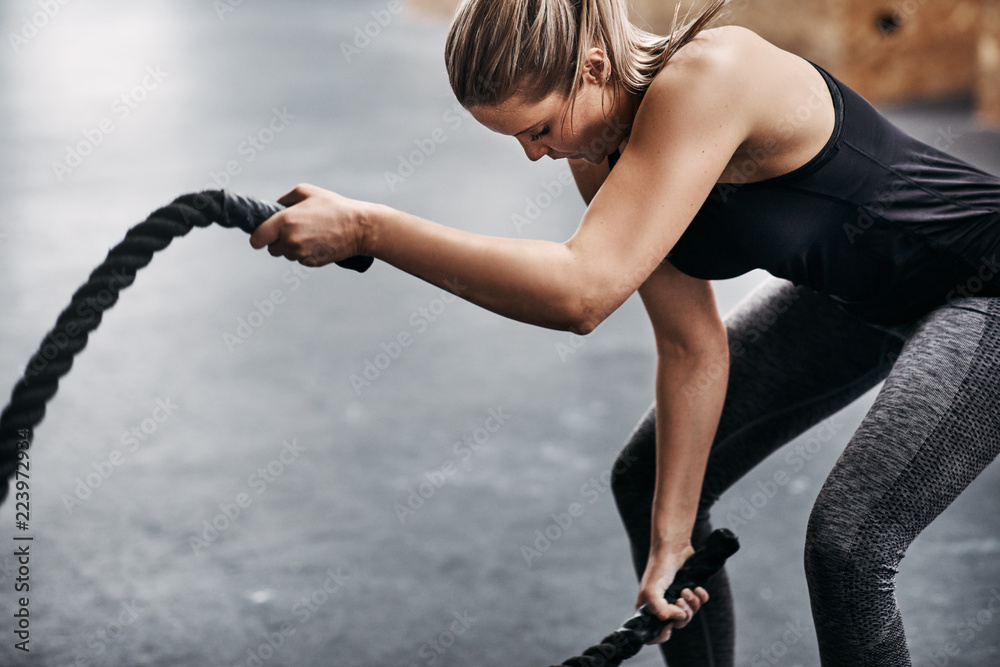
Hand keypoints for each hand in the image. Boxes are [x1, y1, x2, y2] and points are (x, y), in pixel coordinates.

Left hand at [249, 183, 369, 266]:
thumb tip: (276, 207)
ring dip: (292, 247)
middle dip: (278, 241)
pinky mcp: (311, 262)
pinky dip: (305, 253)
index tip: (262, 236)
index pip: (257, 239)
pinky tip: (318, 242)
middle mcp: (289, 240)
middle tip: (294, 230)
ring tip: (310, 234)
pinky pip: (300, 260)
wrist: (358, 228)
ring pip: (286, 255)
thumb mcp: (308, 192)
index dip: (258, 237)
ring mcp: (300, 253)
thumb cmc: (334, 207)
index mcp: (285, 221)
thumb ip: (286, 198)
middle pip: (271, 249)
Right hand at [636, 546, 709, 643]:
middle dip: (682, 614)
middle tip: (680, 600)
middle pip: (676, 624)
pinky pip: (700, 603)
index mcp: (649, 609)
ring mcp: (676, 599)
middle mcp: (662, 606)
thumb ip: (660, 610)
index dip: (661, 635)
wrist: (673, 548)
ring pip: (689, 614)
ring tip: (688, 590)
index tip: (669, 628)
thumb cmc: (659, 568)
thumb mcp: (651, 590)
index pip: (652, 634)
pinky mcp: (690, 591)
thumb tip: (679, 616)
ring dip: (692, 604)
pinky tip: (698, 588)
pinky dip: (701, 597)